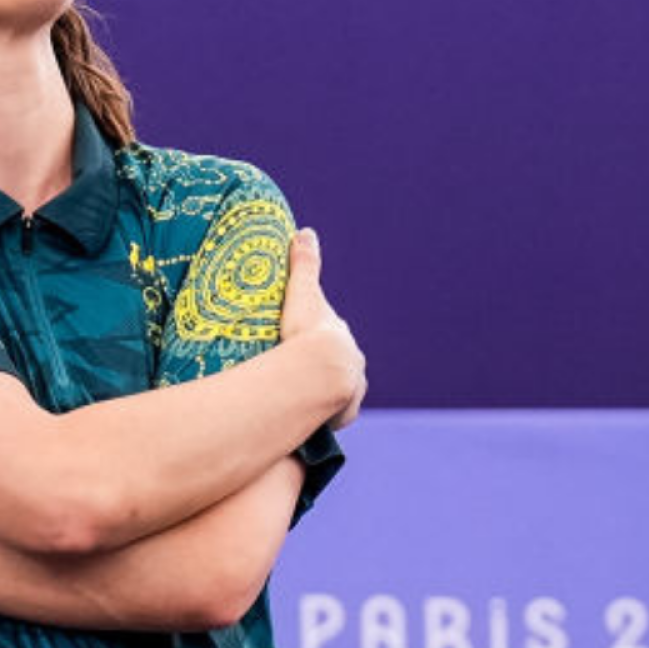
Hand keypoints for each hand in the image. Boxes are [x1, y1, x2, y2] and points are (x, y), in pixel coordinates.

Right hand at [279, 227, 366, 429]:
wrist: (319, 373)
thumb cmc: (306, 333)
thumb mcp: (301, 295)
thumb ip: (303, 264)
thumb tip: (305, 231)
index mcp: (342, 335)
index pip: (329, 333)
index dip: (314, 336)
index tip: (298, 339)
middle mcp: (354, 360)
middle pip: (337, 361)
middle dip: (321, 364)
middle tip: (295, 369)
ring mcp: (352, 387)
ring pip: (339, 388)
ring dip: (325, 392)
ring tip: (300, 396)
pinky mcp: (344, 410)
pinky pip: (334, 413)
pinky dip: (324, 413)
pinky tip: (309, 416)